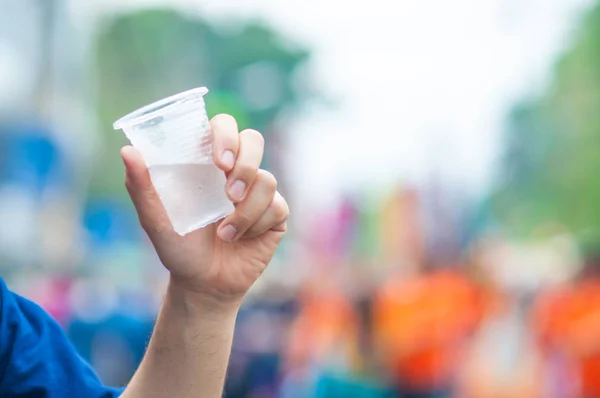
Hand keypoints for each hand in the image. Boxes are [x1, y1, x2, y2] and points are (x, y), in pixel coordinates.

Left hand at [121, 114, 288, 307]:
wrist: (204, 286)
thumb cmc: (179, 249)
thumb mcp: (155, 220)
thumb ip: (142, 187)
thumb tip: (127, 151)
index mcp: (207, 164)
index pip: (223, 127)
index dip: (225, 134)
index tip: (218, 161)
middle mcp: (235, 172)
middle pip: (253, 140)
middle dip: (245, 163)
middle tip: (229, 192)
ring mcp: (258, 192)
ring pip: (266, 180)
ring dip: (245, 211)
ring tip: (225, 233)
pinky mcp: (275, 214)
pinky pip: (277, 207)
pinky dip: (256, 225)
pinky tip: (240, 239)